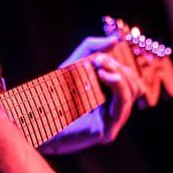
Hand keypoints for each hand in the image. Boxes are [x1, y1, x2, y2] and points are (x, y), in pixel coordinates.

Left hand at [39, 35, 140, 154]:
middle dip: (118, 68)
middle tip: (98, 62)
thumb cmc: (56, 92)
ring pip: (132, 92)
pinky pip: (122, 103)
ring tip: (99, 69)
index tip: (99, 59)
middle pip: (135, 85)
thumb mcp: (76, 63)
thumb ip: (93, 48)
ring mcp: (113, 124)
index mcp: (112, 99)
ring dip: (118, 74)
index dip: (120, 66)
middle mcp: (115, 112)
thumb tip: (115, 40)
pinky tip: (101, 76)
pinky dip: (116, 85)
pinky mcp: (106, 131)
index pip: (132, 80)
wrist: (37, 117)